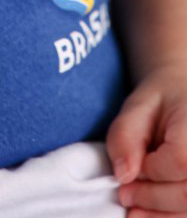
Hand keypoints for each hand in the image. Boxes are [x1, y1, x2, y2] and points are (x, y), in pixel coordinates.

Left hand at [107, 68, 186, 215]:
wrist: (185, 99)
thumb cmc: (163, 101)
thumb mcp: (137, 106)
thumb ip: (125, 135)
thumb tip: (123, 174)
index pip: (179, 161)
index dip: (151, 170)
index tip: (132, 166)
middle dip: (151, 198)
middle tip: (125, 194)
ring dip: (159, 214)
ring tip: (135, 207)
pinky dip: (169, 216)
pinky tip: (151, 213)